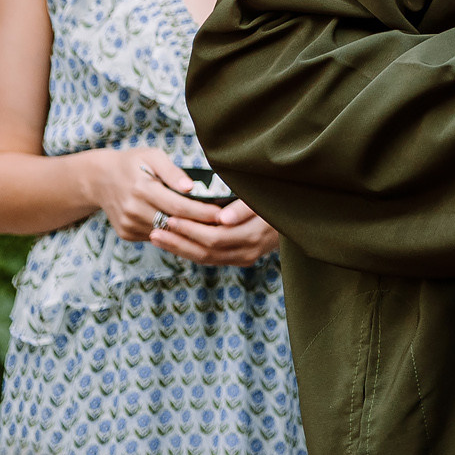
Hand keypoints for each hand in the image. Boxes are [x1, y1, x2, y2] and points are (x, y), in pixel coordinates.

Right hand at [84, 147, 225, 244]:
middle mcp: (133, 209)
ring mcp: (128, 224)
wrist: (99, 179)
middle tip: (224, 224)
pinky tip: (184, 227)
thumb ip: (173, 171)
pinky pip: (155, 237)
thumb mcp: (152, 157)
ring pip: (166, 234)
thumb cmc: (133, 163)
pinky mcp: (126, 234)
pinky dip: (170, 233)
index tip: (222, 214)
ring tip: (210, 227)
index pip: (178, 205)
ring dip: (187, 232)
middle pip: (174, 222)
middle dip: (200, 225)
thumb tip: (191, 187)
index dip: (202, 212)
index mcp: (141, 188)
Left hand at [154, 198, 284, 266]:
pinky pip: (212, 258)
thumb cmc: (279, 197)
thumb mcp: (265, 196)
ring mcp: (245, 257)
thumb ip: (244, 206)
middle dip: (179, 240)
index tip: (170, 216)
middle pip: (207, 250)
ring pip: (206, 258)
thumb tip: (221, 218)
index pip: (215, 237)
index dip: (191, 229)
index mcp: (254, 234)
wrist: (299, 213)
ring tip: (157, 237)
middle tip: (155, 228)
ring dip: (180, 248)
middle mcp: (249, 250)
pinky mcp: (242, 258)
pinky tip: (175, 242)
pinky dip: (191, 250)